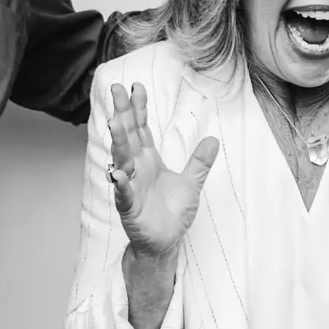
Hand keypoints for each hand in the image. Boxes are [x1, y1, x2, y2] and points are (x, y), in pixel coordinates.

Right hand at [107, 83, 218, 259]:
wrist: (166, 242)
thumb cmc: (173, 214)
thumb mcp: (192, 184)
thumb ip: (200, 162)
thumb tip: (213, 140)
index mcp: (148, 160)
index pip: (141, 129)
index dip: (138, 108)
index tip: (136, 86)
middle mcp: (136, 169)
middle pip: (128, 136)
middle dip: (122, 113)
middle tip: (117, 90)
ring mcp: (130, 186)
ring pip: (122, 159)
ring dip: (118, 141)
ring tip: (114, 122)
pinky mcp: (129, 208)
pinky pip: (123, 194)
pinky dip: (120, 184)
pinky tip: (117, 173)